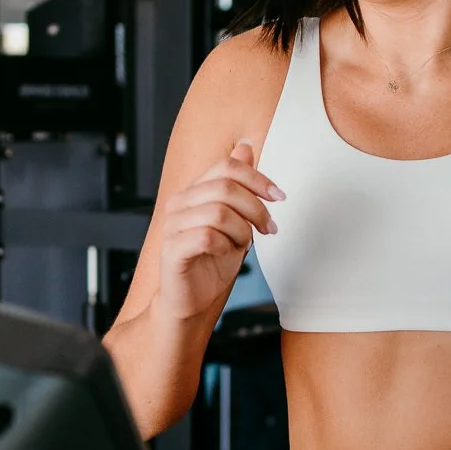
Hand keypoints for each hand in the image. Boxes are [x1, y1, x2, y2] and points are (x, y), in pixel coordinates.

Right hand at [157, 140, 282, 322]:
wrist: (191, 302)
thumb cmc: (212, 262)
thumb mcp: (235, 221)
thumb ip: (238, 187)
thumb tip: (245, 147)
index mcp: (193, 192)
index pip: (226, 166)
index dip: (258, 178)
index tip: (279, 197)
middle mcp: (178, 204)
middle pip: (225, 187)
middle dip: (256, 208)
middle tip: (268, 228)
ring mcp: (172, 226)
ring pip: (219, 212)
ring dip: (242, 230)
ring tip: (243, 245)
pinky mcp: (172, 249)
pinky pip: (207, 236)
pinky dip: (226, 245)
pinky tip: (227, 253)